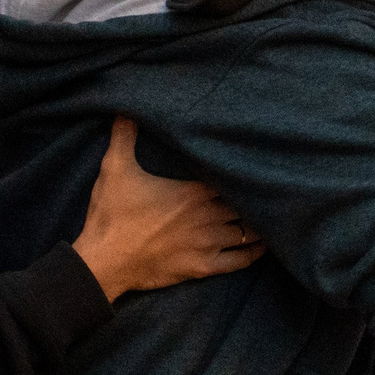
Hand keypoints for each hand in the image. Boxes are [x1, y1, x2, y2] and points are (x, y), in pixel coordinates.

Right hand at [71, 117, 264, 303]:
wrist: (103, 262)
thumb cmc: (111, 215)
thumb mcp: (115, 168)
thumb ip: (124, 135)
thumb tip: (124, 107)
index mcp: (194, 191)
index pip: (234, 177)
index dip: (246, 172)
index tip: (258, 166)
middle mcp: (208, 216)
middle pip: (246, 204)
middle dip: (256, 199)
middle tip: (269, 192)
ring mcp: (208, 244)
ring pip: (248, 232)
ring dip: (258, 225)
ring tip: (270, 217)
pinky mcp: (203, 268)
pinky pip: (239, 261)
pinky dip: (253, 253)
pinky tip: (263, 247)